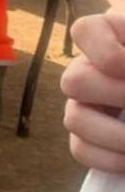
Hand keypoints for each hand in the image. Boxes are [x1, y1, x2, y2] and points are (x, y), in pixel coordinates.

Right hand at [61, 10, 124, 172]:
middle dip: (117, 97)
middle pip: (74, 80)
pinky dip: (109, 159)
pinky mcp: (89, 137)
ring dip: (116, 135)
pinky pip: (80, 149)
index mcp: (112, 39)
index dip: (104, 52)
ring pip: (74, 118)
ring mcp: (85, 104)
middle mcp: (90, 69)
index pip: (84, 31)